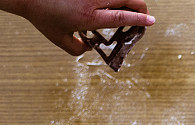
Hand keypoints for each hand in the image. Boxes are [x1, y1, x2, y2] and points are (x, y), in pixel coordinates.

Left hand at [13, 0, 154, 54]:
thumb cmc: (42, 16)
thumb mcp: (59, 39)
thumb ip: (78, 49)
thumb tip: (90, 47)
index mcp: (89, 17)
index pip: (122, 17)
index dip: (140, 20)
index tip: (152, 22)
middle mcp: (92, 1)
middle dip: (140, 8)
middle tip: (142, 16)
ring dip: (128, 2)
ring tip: (127, 11)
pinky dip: (115, 0)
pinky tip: (113, 5)